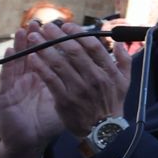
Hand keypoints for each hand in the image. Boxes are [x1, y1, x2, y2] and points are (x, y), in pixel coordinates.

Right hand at [0, 26, 66, 157]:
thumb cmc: (46, 122)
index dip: (55, 43)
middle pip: (33, 53)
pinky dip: (8, 62)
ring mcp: (16, 85)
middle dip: (38, 38)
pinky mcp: (5, 95)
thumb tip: (98, 72)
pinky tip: (10, 50)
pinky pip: (6, 76)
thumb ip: (77, 87)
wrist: (27, 141)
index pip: (50, 57)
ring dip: (21, 43)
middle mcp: (29, 79)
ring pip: (18, 59)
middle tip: (40, 22)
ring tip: (24, 29)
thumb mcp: (65, 104)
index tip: (61, 28)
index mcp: (45, 79)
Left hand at [30, 21, 130, 140]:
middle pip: (73, 51)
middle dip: (56, 36)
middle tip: (45, 26)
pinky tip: (32, 57)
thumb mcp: (125, 82)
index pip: (92, 46)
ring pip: (59, 63)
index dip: (77, 33)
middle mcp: (94, 78)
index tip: (66, 26)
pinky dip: (40, 67)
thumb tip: (119, 42)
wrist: (102, 131)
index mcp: (108, 71)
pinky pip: (50, 79)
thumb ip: (124, 61)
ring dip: (44, 47)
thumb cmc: (112, 104)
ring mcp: (79, 89)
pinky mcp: (65, 100)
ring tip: (33, 37)